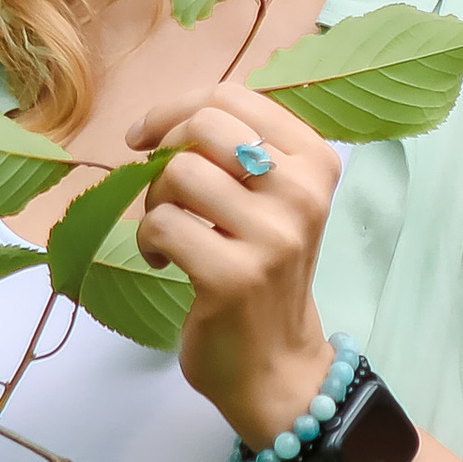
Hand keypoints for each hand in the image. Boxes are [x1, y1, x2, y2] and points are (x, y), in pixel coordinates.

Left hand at [127, 81, 340, 451]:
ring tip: (168, 232)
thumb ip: (238, 151)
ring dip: (155, 201)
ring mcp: (272, 236)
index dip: (175, 108)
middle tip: (162, 191)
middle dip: (164, 152)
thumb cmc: (263, 273)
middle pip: (204, 125)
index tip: (146, 137)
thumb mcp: (272, 201)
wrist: (275, 365)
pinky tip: (165, 261)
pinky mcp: (234, 276)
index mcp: (316, 160)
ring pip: (179, 172)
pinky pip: (162, 224)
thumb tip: (161, 122)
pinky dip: (148, 240)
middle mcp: (302, 192)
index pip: (233, 96)